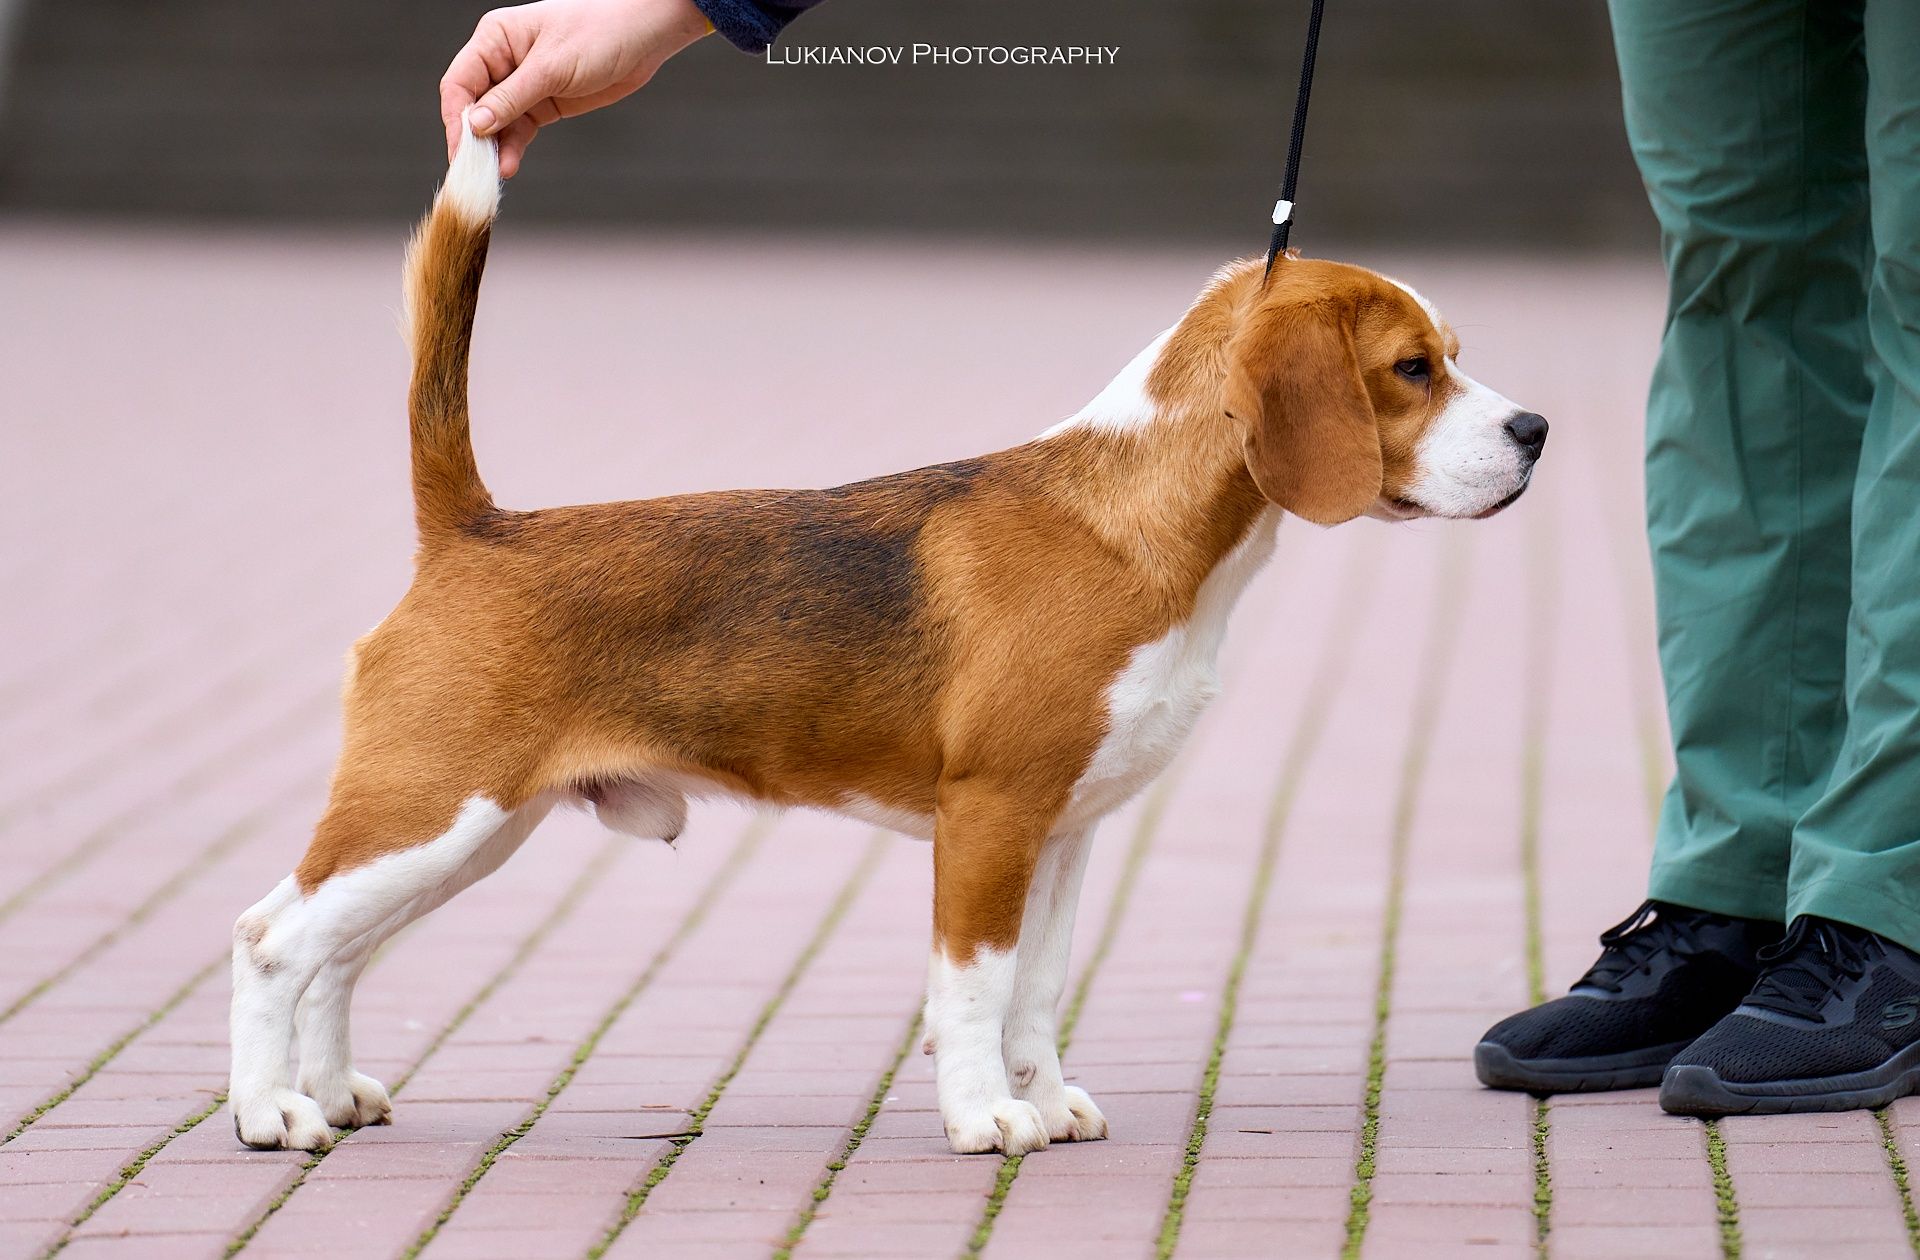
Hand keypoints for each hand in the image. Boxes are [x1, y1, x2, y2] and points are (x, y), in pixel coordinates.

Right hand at [440, 0, 712, 177]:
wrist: (643, 38)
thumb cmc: (599, 33)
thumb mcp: (552, 67)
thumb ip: (512, 98)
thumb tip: (476, 125)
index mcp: (496, 39)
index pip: (460, 82)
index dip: (456, 118)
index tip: (461, 150)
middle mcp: (503, 61)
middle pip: (473, 106)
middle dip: (473, 139)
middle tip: (474, 172)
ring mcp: (523, 85)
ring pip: (496, 123)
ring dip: (494, 149)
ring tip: (494, 175)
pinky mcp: (543, 104)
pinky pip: (519, 130)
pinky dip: (513, 149)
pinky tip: (509, 166)